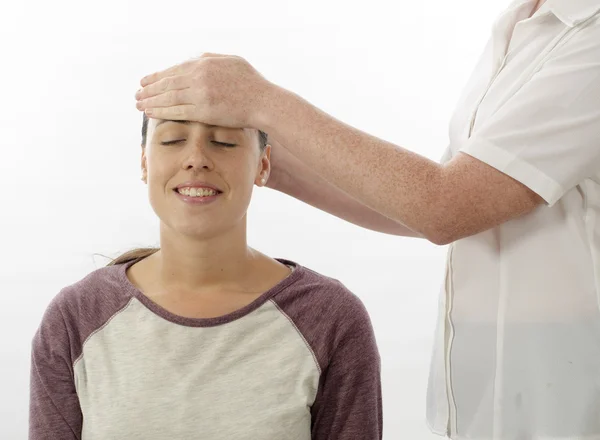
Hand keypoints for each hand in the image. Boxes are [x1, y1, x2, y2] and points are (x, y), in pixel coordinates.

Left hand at [135, 53, 272, 128]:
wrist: (264, 102)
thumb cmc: (251, 83)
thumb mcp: (231, 61)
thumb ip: (210, 58)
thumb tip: (193, 59)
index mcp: (204, 63)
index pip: (174, 70)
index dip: (156, 76)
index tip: (144, 81)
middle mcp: (200, 77)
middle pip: (168, 84)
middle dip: (149, 90)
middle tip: (137, 94)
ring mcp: (201, 94)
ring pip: (169, 98)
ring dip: (151, 101)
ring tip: (139, 105)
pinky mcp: (204, 111)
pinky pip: (178, 112)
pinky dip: (162, 112)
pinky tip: (151, 113)